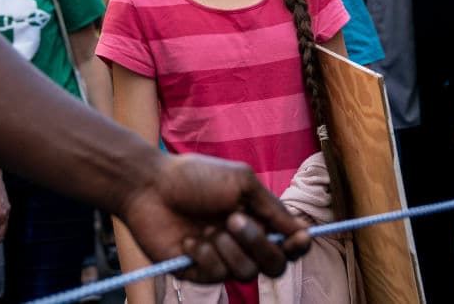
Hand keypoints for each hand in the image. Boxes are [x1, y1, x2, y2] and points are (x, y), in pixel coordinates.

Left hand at [118, 153, 310, 282]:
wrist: (151, 186)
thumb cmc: (195, 177)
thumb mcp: (242, 181)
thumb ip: (272, 207)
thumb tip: (303, 230)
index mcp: (257, 219)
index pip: (289, 244)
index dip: (297, 245)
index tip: (298, 237)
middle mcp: (242, 243)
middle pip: (274, 264)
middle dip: (258, 243)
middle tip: (233, 219)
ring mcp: (221, 259)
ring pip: (246, 273)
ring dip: (227, 247)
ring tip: (206, 227)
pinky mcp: (198, 273)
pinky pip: (216, 275)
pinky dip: (202, 254)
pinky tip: (187, 239)